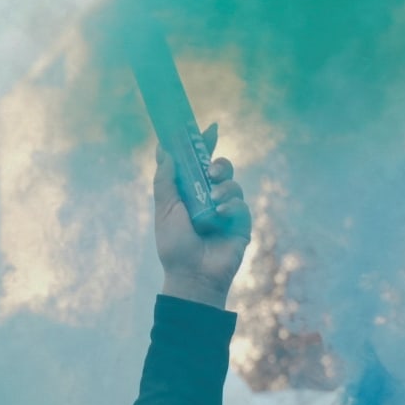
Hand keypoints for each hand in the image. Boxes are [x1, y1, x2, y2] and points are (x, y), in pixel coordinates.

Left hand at [155, 123, 252, 309]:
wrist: (191, 275)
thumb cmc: (174, 246)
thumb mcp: (164, 210)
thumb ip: (165, 180)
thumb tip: (163, 149)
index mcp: (189, 193)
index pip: (198, 163)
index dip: (203, 144)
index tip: (208, 128)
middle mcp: (209, 198)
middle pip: (220, 168)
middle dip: (218, 163)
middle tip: (210, 170)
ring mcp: (226, 210)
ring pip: (232, 184)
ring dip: (224, 187)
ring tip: (213, 200)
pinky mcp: (241, 224)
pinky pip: (241, 205)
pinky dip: (231, 206)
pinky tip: (220, 215)